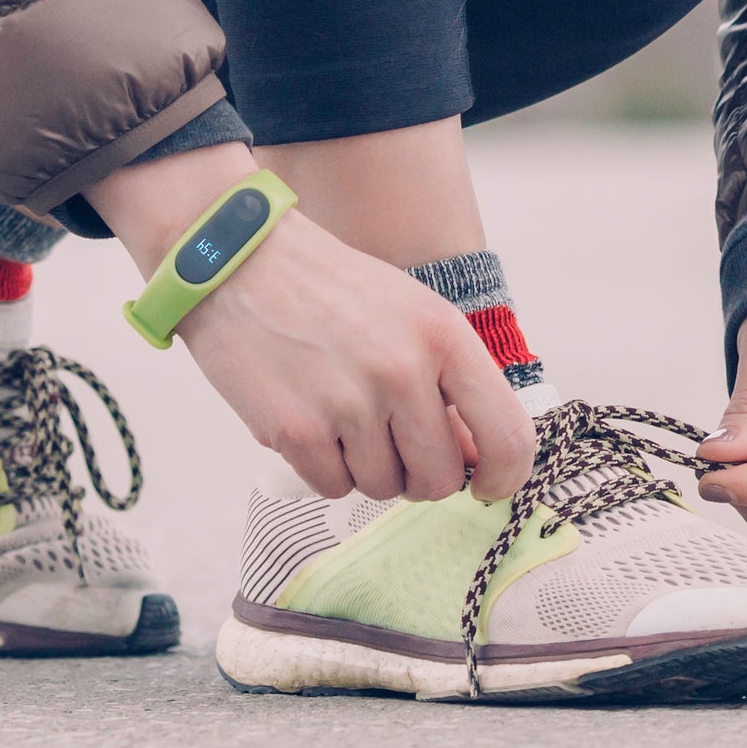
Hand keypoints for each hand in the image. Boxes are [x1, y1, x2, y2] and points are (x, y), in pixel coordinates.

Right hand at [96, 146, 530, 506]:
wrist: (239, 260)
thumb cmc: (331, 288)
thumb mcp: (412, 313)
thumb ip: (451, 381)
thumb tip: (474, 459)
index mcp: (444, 337)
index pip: (506, 435)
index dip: (505, 476)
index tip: (487, 487)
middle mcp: (403, 371)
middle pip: (440, 479)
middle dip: (420, 475)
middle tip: (394, 443)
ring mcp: (349, 404)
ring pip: (383, 487)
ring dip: (367, 466)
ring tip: (342, 414)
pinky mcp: (296, 431)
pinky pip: (332, 487)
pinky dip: (324, 468)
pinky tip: (310, 421)